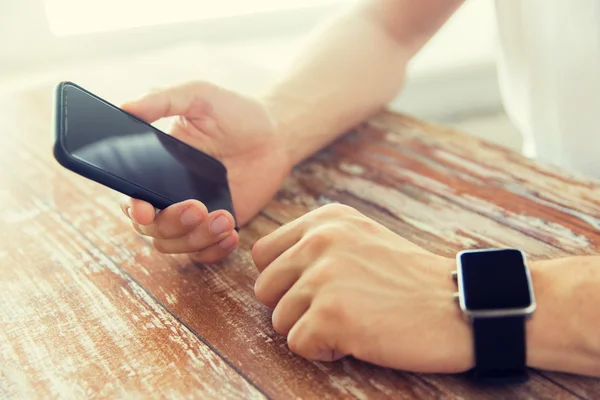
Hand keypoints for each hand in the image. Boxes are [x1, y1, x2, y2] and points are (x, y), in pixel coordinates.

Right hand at [119, 82, 291, 262]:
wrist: (274, 135)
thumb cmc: (234, 113)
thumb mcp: (199, 95)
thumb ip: (163, 99)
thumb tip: (126, 106)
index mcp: (154, 167)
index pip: (131, 196)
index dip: (133, 208)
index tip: (145, 209)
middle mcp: (168, 195)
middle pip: (151, 228)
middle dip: (172, 224)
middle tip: (198, 206)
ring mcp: (193, 215)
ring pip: (176, 245)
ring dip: (197, 238)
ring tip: (225, 218)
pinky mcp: (217, 227)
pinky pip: (205, 253)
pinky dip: (215, 251)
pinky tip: (232, 234)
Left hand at [252, 204, 473, 372]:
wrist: (457, 306)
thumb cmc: (409, 279)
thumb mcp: (360, 238)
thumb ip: (316, 245)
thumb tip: (271, 269)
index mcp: (325, 220)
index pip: (262, 252)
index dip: (281, 279)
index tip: (311, 290)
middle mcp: (319, 241)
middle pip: (264, 288)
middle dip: (292, 307)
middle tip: (334, 310)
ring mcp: (323, 277)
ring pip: (278, 320)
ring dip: (311, 330)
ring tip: (353, 322)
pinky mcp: (330, 315)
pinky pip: (297, 344)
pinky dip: (324, 350)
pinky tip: (357, 338)